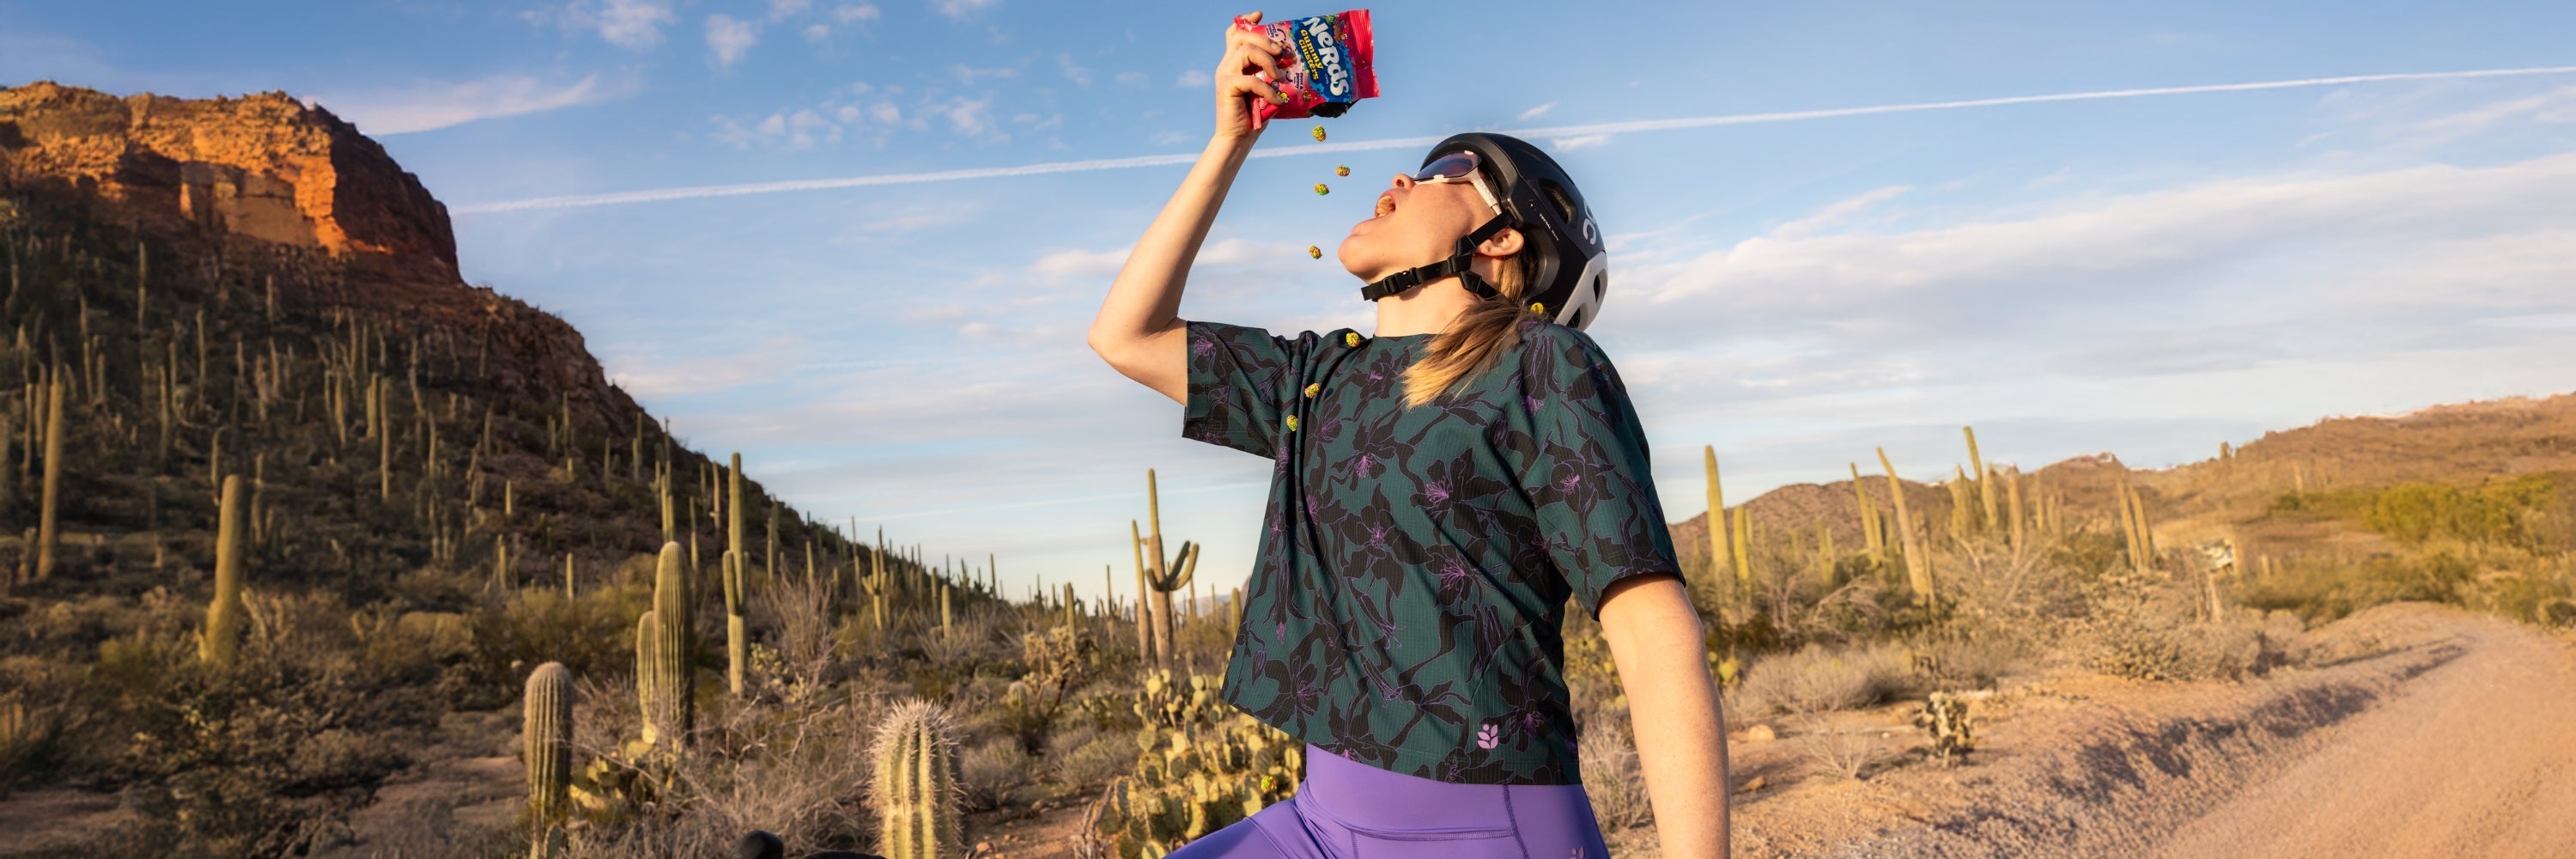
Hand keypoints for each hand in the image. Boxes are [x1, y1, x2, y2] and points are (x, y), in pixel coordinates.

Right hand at [1213, 11, 1290, 145]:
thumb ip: (1271, 74)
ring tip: (1278, 76)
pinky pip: (1250, 80)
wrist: (1238, 139)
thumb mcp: (1266, 89)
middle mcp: (1227, 65)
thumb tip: (1294, 62)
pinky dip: (1267, 89)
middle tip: (1281, 53)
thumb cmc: (1255, 115)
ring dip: (1267, 61)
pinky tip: (1277, 100)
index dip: (1247, 21)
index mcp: (1234, 63)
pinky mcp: (1226, 88)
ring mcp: (1225, 75)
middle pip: (1242, 36)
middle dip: (1265, 40)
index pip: (1235, 33)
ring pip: (1245, 52)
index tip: (1261, 15)